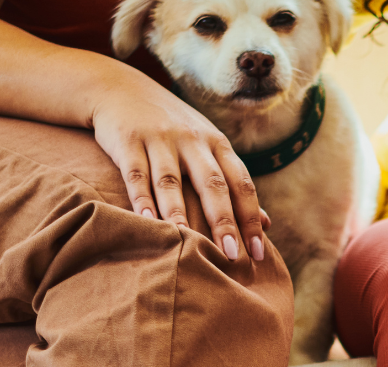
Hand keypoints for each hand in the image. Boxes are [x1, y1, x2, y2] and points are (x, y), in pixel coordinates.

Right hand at [90, 83, 267, 261]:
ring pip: (171, 181)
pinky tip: (147, 222)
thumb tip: (267, 223)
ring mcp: (160, 138)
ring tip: (187, 242)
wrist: (120, 89)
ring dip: (179, 213)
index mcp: (217, 144)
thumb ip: (234, 185)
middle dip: (223, 221)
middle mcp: (192, 140)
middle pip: (212, 184)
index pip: (242, 184)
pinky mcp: (128, 140)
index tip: (258, 253)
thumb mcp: (208, 149)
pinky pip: (136, 173)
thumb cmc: (173, 130)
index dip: (251, 219)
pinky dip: (141, 199)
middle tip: (231, 255)